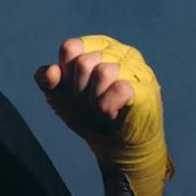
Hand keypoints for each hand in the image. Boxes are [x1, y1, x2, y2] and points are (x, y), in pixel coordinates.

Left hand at [36, 34, 172, 195]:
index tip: (76, 92)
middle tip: (91, 107)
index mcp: (98, 47)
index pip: (70, 48)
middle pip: (84, 62)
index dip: (66, 76)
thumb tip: (51, 71)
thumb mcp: (62, 98)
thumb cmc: (92, 118)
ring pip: (103, 72)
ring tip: (103, 111)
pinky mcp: (146, 87)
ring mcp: (136, 68)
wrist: (117, 148)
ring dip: (94, 101)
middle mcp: (119, 51)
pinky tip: (112, 114)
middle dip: (80, 93)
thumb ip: (48, 82)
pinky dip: (108, 106)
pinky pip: (119, 88)